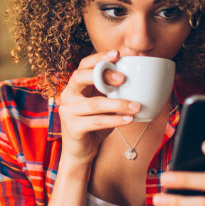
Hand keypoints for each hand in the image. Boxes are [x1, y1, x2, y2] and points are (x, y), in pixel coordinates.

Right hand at [57, 50, 140, 164]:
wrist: (81, 151)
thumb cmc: (94, 125)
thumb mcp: (103, 104)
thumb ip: (111, 91)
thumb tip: (137, 77)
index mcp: (75, 86)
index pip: (83, 65)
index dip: (98, 58)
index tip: (117, 54)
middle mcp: (67, 95)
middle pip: (80, 77)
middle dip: (103, 74)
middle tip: (124, 79)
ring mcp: (68, 111)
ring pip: (94, 103)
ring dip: (118, 104)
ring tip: (136, 106)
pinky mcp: (73, 127)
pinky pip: (97, 121)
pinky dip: (115, 120)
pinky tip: (129, 119)